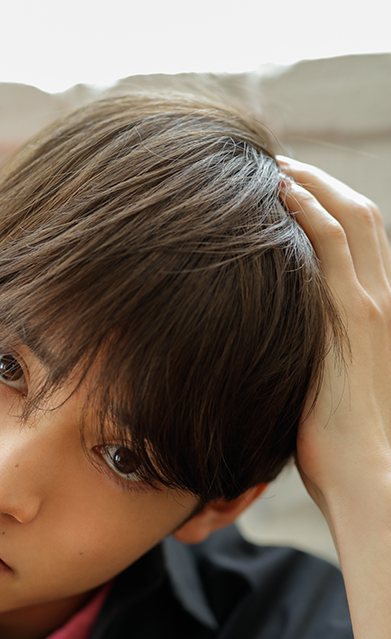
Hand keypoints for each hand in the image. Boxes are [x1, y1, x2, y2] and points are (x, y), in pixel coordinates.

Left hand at [278, 155, 390, 536]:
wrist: (366, 473)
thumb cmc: (337, 444)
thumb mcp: (320, 383)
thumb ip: (304, 351)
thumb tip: (261, 342)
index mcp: (377, 313)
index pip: (363, 240)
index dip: (332, 205)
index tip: (294, 190)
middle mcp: (381, 300)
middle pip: (363, 215)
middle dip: (323, 181)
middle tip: (281, 164)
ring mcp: (369, 305)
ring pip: (352, 218)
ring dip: (313, 184)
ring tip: (276, 166)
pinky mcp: (352, 317)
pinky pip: (334, 246)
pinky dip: (311, 210)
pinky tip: (282, 193)